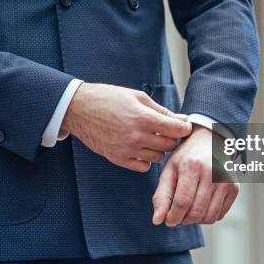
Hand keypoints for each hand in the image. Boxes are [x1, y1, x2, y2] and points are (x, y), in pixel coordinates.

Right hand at [62, 83, 192, 171]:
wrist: (79, 108)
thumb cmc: (108, 98)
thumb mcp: (137, 96)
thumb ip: (161, 110)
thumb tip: (181, 119)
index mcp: (143, 117)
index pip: (177, 130)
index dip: (184, 128)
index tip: (183, 126)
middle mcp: (136, 136)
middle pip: (169, 145)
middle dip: (171, 137)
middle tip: (165, 130)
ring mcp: (127, 149)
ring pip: (158, 157)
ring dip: (159, 149)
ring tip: (150, 138)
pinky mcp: (117, 159)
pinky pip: (143, 167)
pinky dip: (146, 160)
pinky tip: (140, 148)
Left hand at [152, 126, 238, 225]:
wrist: (210, 142)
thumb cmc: (186, 157)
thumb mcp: (169, 170)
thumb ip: (161, 196)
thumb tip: (157, 220)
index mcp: (192, 166)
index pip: (182, 202)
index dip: (173, 217)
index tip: (168, 220)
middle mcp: (212, 173)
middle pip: (196, 212)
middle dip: (183, 220)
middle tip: (178, 215)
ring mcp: (226, 181)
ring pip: (209, 217)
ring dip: (196, 220)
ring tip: (188, 210)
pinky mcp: (234, 188)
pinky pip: (219, 215)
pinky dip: (208, 216)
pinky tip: (201, 205)